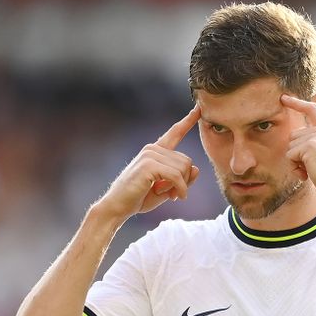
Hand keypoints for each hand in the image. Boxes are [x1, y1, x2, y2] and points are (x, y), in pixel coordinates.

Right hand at [96, 105, 200, 220]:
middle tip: (172, 194)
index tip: (198, 108)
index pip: (175, 132)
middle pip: (186, 161)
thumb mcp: (167, 189)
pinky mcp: (148, 165)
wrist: (117, 207)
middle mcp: (152, 148)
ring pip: (183, 168)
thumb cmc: (139, 198)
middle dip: (184, 181)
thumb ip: (182, 179)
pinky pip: (176, 176)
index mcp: (156, 151)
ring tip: (167, 195)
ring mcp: (149, 155)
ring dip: (180, 186)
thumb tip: (196, 168)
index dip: (188, 120)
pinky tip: (175, 198)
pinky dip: (179, 189)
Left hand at [281, 94, 315, 207]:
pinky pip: (290, 156)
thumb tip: (294, 139)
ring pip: (290, 147)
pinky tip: (308, 174)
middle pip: (293, 135)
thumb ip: (315, 144)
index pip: (312, 109)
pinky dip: (295, 168)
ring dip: (295, 162)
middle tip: (310, 168)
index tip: (284, 97)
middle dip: (296, 154)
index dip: (297, 103)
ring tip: (311, 172)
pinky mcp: (310, 145)